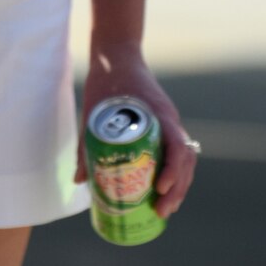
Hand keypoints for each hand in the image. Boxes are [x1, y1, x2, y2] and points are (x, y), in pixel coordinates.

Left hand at [80, 40, 196, 218]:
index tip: (160, 190)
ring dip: (179, 184)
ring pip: (185, 159)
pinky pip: (177, 151)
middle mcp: (170, 120)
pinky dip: (174, 172)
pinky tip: (162, 190)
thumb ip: (86, 144)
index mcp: (159, 114)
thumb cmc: (106, 79)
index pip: (178, 147)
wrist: (118, 53)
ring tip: (165, 209)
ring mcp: (170, 123)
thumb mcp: (92, 110)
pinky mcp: (165, 125)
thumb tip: (79, 181)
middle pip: (186, 160)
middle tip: (161, 212)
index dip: (173, 172)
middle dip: (177, 189)